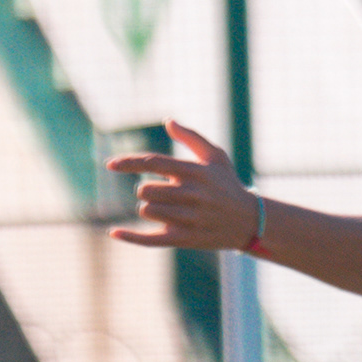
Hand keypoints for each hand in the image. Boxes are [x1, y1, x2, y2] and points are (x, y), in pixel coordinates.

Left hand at [105, 120, 265, 250]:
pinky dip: (131, 237)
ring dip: (150, 207)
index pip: (154, 163)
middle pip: (147, 189)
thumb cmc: (228, 185)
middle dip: (148, 189)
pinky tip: (114, 232)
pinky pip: (151, 239)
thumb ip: (192, 138)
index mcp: (196, 172)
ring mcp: (189, 220)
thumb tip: (168, 121)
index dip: (129, 162)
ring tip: (168, 209)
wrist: (250, 221)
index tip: (110, 164)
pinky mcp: (185, 239)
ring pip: (148, 210)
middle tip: (163, 192)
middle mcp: (192, 196)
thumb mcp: (216, 157)